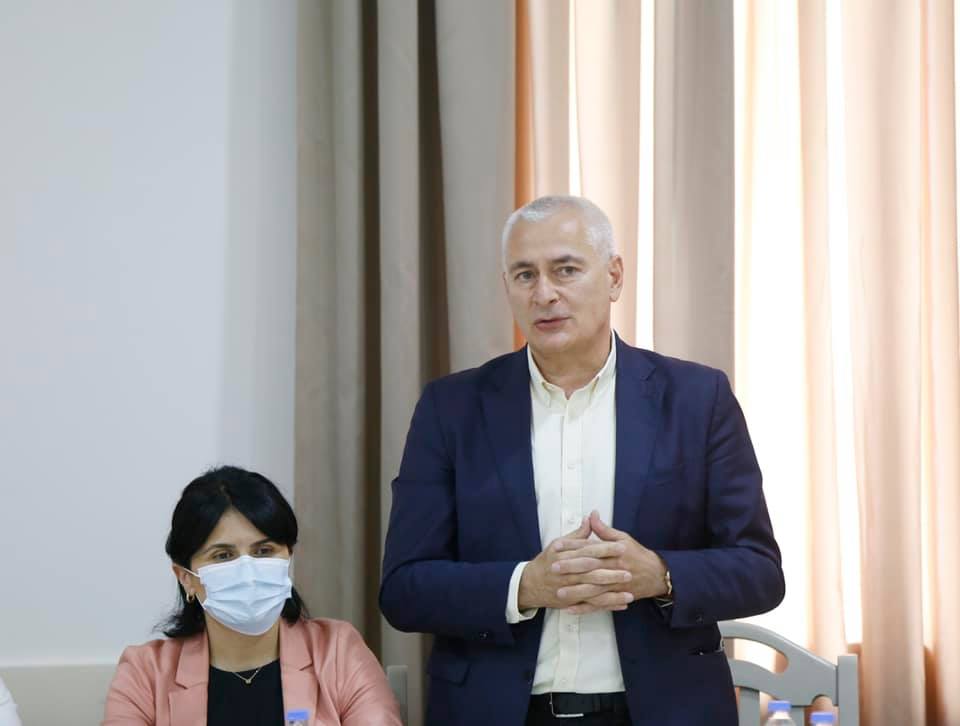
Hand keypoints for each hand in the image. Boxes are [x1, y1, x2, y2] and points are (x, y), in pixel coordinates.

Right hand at [517, 518, 632, 610]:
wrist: (530, 584)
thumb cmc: (547, 561)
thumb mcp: (559, 544)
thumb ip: (577, 534)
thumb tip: (590, 519)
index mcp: (564, 555)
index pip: (588, 550)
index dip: (606, 549)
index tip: (622, 547)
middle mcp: (566, 572)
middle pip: (591, 572)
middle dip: (611, 572)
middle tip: (629, 571)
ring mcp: (568, 589)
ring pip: (593, 591)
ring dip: (612, 592)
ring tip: (630, 592)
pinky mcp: (571, 601)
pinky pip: (592, 605)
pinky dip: (607, 605)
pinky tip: (621, 604)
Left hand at [552, 511, 668, 614]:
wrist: (656, 574)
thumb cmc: (637, 555)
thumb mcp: (622, 538)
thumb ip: (604, 529)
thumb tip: (592, 514)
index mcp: (613, 552)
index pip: (590, 547)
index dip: (572, 546)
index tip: (557, 545)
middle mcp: (613, 568)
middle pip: (590, 568)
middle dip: (571, 568)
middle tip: (554, 567)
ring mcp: (615, 585)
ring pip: (593, 589)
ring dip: (575, 592)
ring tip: (559, 593)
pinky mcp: (615, 597)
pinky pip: (598, 604)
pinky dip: (584, 608)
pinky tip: (571, 609)